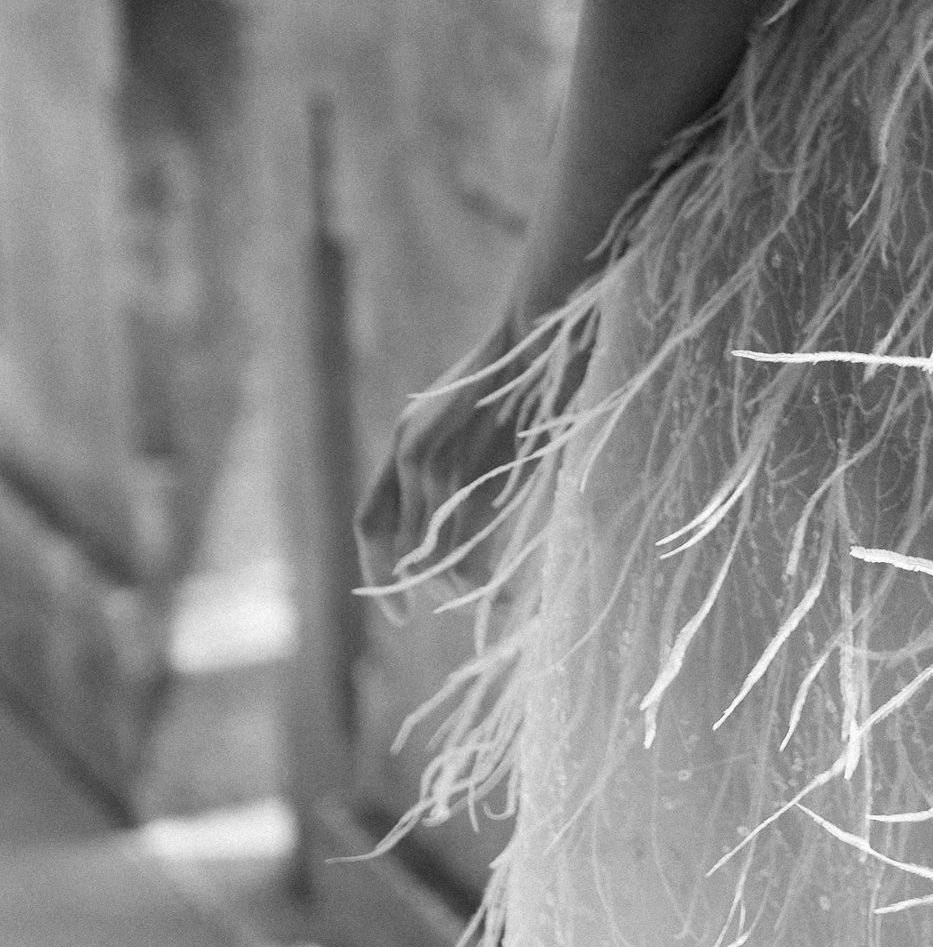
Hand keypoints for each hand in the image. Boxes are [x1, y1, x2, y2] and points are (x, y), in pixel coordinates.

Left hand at [355, 318, 541, 591]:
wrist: (543, 330)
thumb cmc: (531, 386)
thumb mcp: (494, 449)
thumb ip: (477, 496)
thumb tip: (476, 569)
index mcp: (412, 441)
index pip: (375, 520)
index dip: (380, 568)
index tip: (400, 616)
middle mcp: (403, 443)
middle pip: (379, 529)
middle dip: (401, 579)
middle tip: (427, 612)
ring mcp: (415, 440)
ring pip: (414, 529)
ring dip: (442, 573)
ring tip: (476, 598)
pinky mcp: (435, 439)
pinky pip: (438, 513)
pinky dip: (459, 551)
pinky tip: (487, 573)